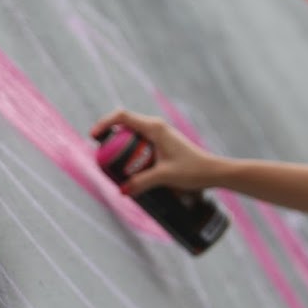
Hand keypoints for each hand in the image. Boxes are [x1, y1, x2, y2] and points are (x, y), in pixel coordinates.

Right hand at [90, 109, 223, 194]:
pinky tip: (129, 168)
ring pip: (132, 135)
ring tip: (113, 165)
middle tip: (102, 158)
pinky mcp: (163, 143)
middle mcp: (156, 126)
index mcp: (154, 127)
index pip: (122, 116)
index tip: (93, 137)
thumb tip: (122, 191)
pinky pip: (140, 143)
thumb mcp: (164, 177)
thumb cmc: (193, 171)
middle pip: (124, 125)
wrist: (214, 172)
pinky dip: (131, 152)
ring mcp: (160, 134)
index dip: (104, 123)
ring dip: (121, 147)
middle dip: (110, 138)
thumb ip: (142, 182)